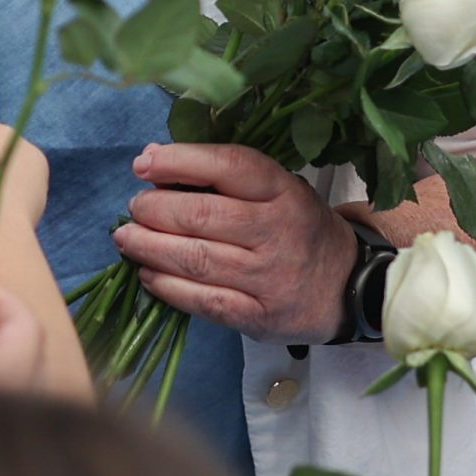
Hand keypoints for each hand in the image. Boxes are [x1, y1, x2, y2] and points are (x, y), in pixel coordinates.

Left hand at [112, 141, 358, 343]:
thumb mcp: (276, 189)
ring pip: (198, 260)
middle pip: (203, 215)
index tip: (143, 165)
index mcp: (284, 192)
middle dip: (155, 209)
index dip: (180, 161)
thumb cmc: (297, 228)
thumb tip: (150, 159)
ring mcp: (270, 278)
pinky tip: (148, 275)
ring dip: (150, 248)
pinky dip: (169, 288)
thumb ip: (221, 175)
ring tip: (127, 239)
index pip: (230, 166)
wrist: (348, 286)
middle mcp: (278, 232)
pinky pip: (205, 301)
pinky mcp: (260, 317)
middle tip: (135, 208)